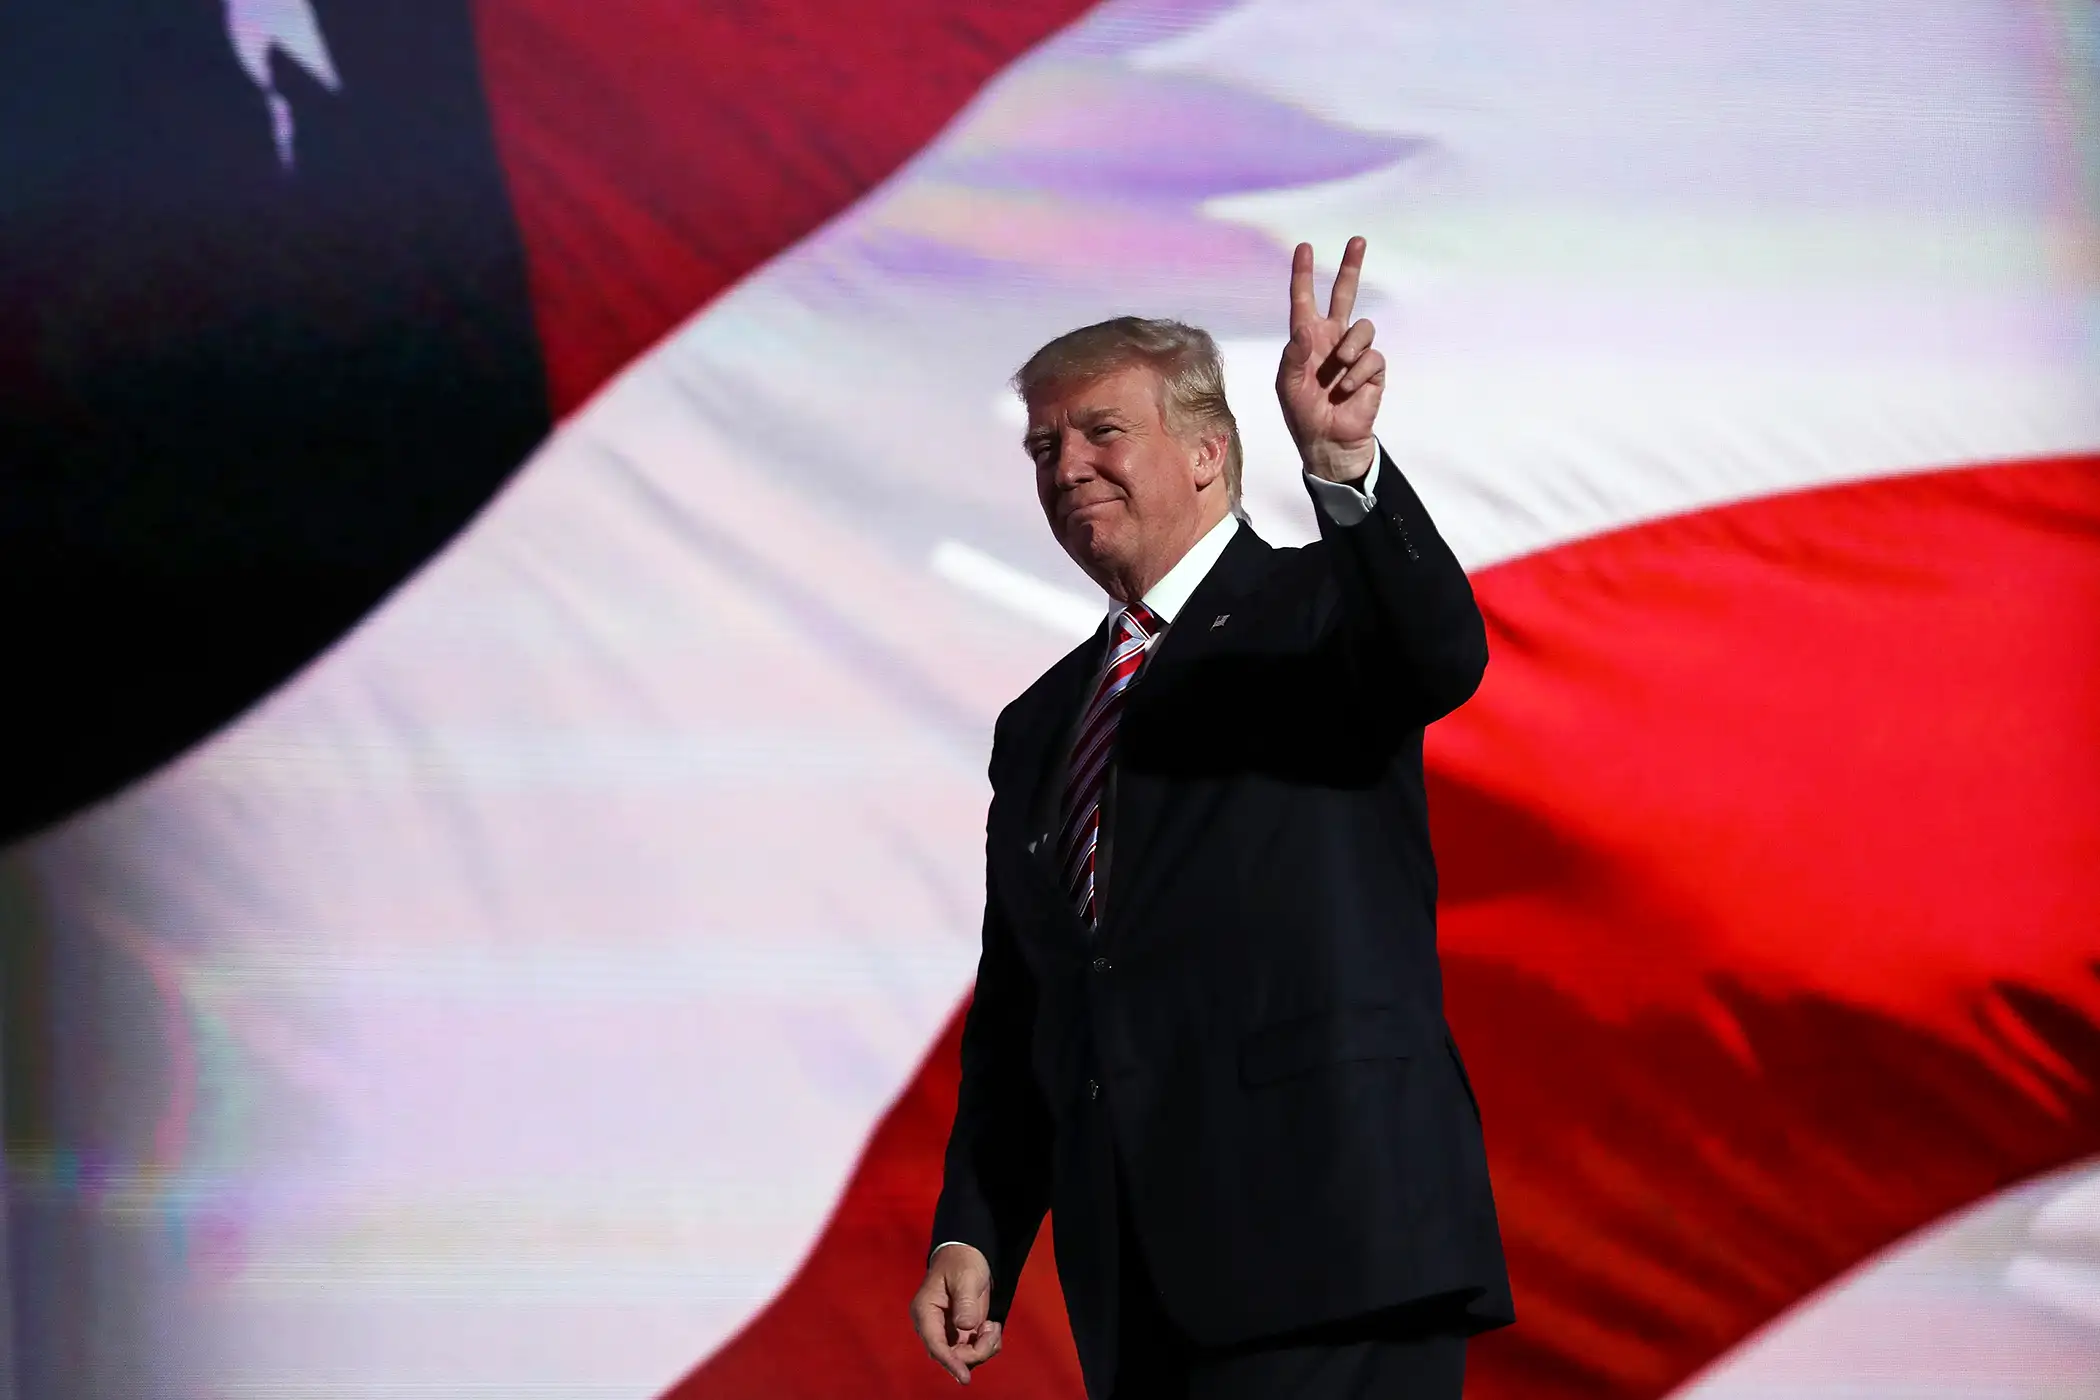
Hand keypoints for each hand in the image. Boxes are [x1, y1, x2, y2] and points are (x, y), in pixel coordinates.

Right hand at [910, 1243, 1001, 1383]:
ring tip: (993, 1326)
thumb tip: (965, 1326)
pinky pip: (972, 1351)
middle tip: (992, 1330)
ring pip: (963, 1356)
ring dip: (983, 1348)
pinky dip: (986, 1345)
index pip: (935, 1343)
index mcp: (925, 1310)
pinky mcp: (959, 1332)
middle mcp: (932, 1325)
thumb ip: (965, 1301)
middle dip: (974, 1351)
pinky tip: (992, 1327)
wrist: (967, 1254)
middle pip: (949, 1355)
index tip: (965, 1377)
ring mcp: (946, 1330)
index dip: (950, 1362)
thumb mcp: (966, 1276)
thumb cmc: (962, 1261)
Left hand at [1276, 236, 1383, 482]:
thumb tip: (1303, 329)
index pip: (1304, 300)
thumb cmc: (1303, 412)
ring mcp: (1354, 353)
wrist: (1328, 441)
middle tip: (1358, 240)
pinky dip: (1357, 374)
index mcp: (1307, 339)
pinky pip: (1371, 357)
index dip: (1303, 274)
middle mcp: (1332, 339)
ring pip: (1363, 327)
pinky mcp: (1372, 370)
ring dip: (1350, 348)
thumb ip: (1292, 356)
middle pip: (1344, 294)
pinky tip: (1347, 391)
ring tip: (1339, 369)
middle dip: (1351, 267)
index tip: (1304, 248)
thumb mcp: (1287, 385)